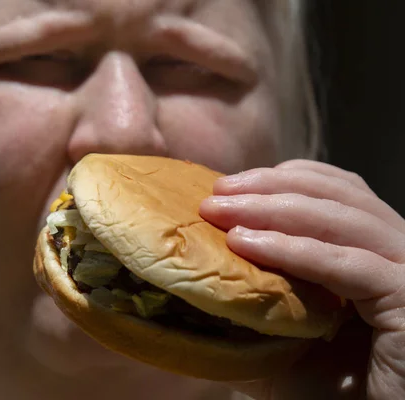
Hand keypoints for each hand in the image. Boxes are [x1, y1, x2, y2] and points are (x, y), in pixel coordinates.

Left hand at [199, 159, 404, 399]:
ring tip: (220, 211)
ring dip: (272, 209)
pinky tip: (246, 244)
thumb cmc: (336, 390)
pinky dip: (295, 251)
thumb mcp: (284, 340)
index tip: (228, 185)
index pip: (335, 192)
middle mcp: (395, 252)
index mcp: (372, 250)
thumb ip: (253, 308)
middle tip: (216, 193)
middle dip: (268, 188)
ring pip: (341, 219)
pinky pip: (349, 265)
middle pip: (335, 196)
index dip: (283, 179)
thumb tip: (196, 287)